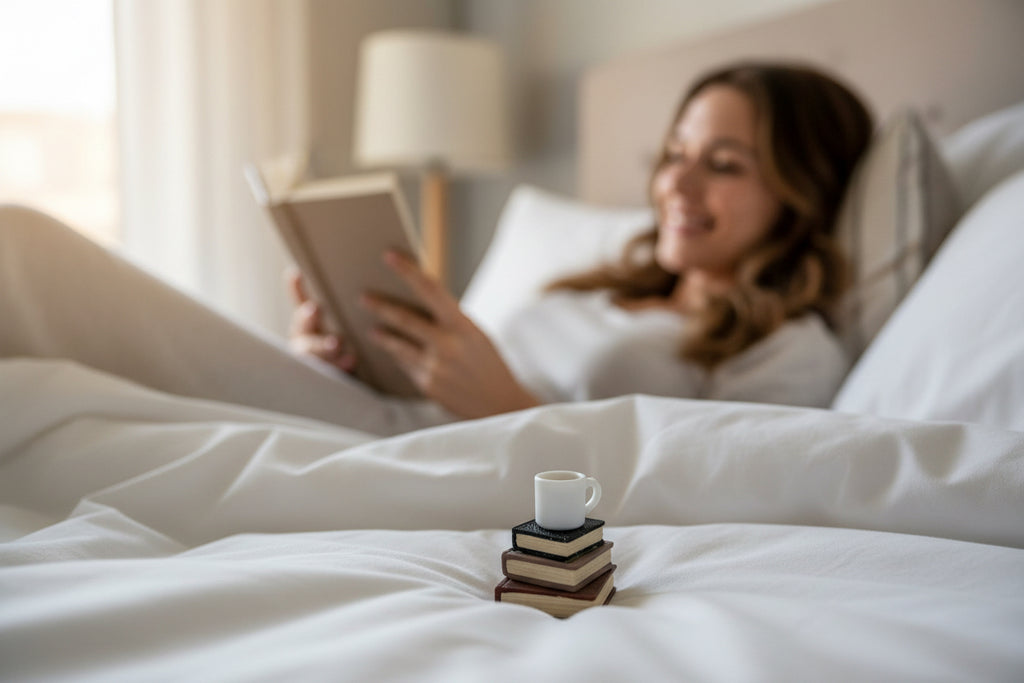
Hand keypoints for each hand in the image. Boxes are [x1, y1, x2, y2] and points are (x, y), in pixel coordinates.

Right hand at [286, 268, 356, 372]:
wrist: (335, 387)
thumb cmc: (330, 351)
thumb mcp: (325, 329)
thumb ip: (315, 312)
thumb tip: (304, 277)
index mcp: (305, 326)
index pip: (299, 304)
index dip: (296, 290)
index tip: (295, 274)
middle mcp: (303, 342)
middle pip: (302, 328)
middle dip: (307, 318)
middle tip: (314, 308)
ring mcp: (310, 361)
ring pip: (312, 352)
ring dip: (323, 345)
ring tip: (336, 342)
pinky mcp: (321, 378)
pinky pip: (328, 372)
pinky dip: (339, 365)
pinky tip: (350, 359)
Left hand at [362, 251, 539, 418]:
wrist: (501, 404)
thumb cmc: (488, 363)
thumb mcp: (475, 335)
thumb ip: (449, 321)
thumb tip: (417, 303)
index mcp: (463, 325)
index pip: (430, 289)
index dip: (408, 271)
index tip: (389, 256)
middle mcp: (447, 345)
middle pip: (404, 319)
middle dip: (380, 306)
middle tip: (364, 297)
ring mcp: (434, 367)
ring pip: (397, 345)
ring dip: (382, 335)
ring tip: (372, 329)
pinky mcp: (426, 385)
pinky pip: (405, 365)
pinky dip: (398, 356)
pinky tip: (394, 352)